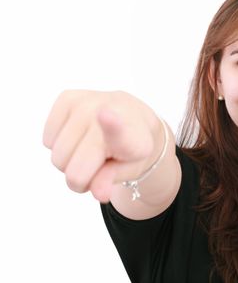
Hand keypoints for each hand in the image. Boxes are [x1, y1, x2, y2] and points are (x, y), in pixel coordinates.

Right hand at [43, 90, 163, 201]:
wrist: (136, 122)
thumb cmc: (130, 150)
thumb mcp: (128, 171)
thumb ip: (111, 182)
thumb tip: (99, 194)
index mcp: (132, 134)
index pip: (118, 132)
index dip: (111, 125)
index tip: (105, 115)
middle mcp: (109, 111)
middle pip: (72, 170)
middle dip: (81, 175)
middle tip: (98, 162)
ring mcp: (87, 102)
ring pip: (57, 157)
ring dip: (70, 160)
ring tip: (90, 148)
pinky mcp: (67, 97)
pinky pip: (47, 140)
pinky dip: (60, 144)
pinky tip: (80, 134)